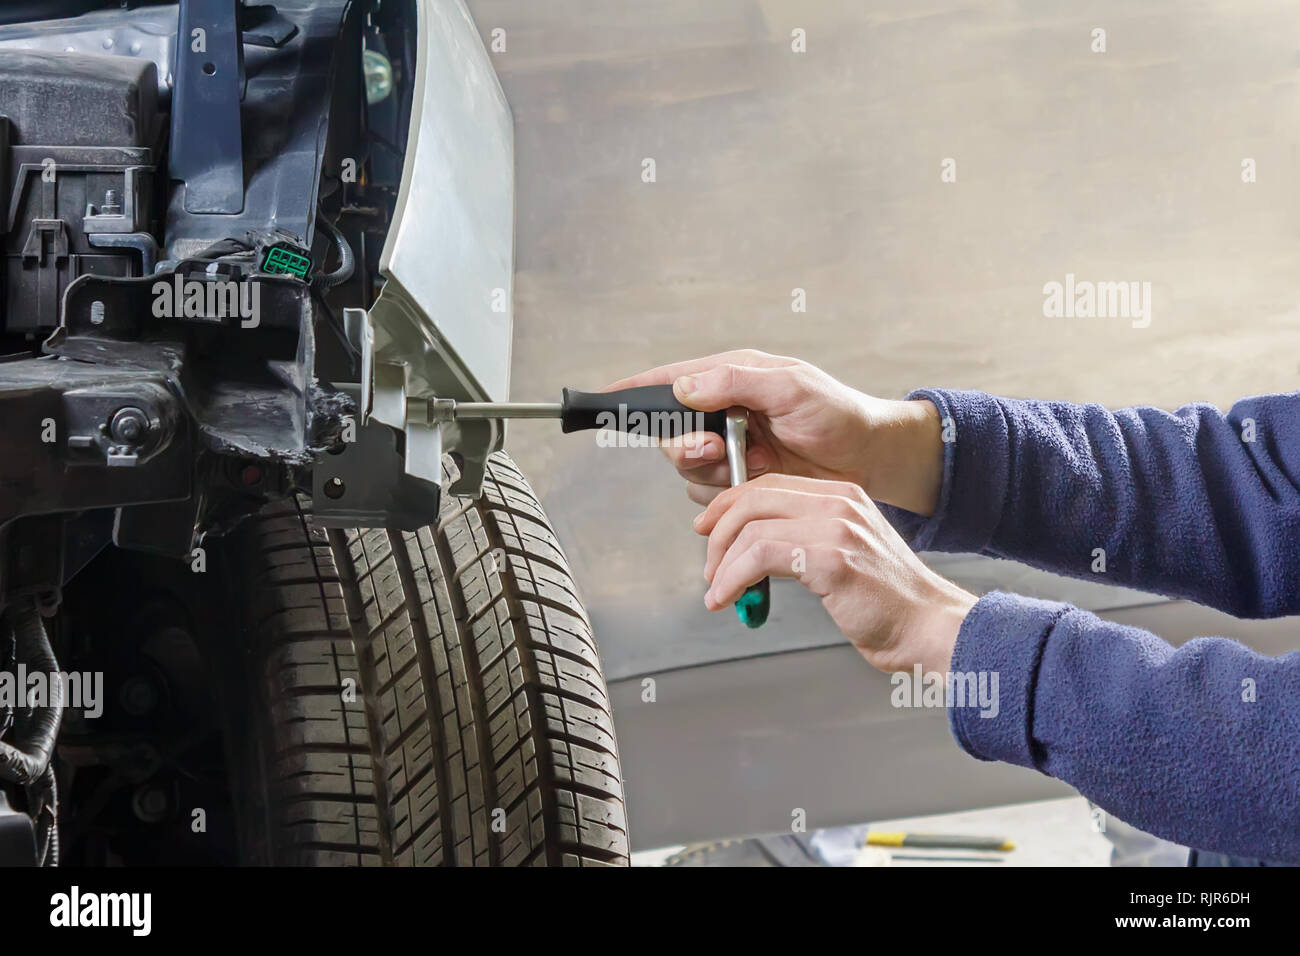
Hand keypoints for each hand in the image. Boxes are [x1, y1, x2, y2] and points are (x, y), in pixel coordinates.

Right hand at [605, 350, 943, 515]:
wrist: (868, 459)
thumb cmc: (838, 413)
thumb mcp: (791, 387)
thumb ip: (736, 382)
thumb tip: (686, 387)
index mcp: (731, 377)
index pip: (671, 380)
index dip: (636, 389)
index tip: (605, 397)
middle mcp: (723, 410)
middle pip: (670, 431)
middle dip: (686, 446)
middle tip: (715, 450)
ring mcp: (729, 446)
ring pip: (686, 466)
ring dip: (712, 471)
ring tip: (751, 463)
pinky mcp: (738, 479)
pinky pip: (707, 492)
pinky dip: (725, 492)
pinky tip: (755, 480)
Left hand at [695, 473, 976, 673]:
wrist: (929, 627)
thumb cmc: (888, 603)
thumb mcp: (845, 554)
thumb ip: (807, 541)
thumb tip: (753, 549)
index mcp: (841, 495)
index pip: (768, 483)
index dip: (728, 505)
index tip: (708, 531)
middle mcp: (838, 502)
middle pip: (752, 498)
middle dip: (718, 533)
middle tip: (709, 567)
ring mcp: (836, 527)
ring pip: (751, 528)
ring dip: (722, 565)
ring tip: (719, 591)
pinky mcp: (831, 559)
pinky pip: (760, 556)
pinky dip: (733, 578)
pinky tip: (730, 598)